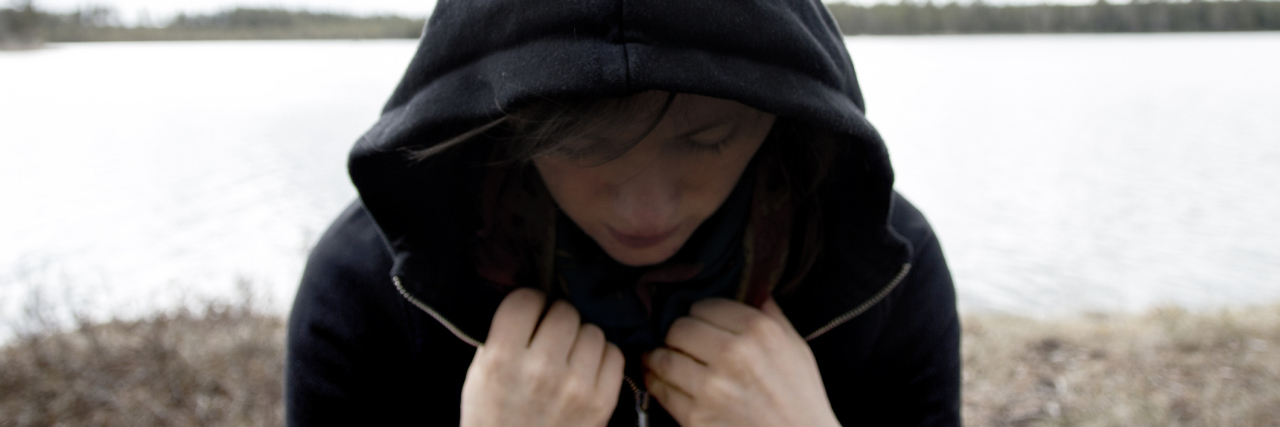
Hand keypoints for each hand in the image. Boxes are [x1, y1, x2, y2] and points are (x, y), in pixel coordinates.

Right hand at [461, 288, 625, 426]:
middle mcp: (541, 370)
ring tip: (568, 356)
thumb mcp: (479, 374)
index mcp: (503, 359)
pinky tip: (586, 370)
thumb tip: (533, 300)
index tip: (529, 314)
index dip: (529, 303)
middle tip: (550, 336)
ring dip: (581, 339)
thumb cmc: (494, 416)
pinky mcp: (603, 402)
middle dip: (557, 320)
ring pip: (593, 331)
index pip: (526, 300)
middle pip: (565, 312)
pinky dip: (601, 358)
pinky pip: (614, 354)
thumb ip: (502, 336)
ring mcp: (576, 387)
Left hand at [642, 297, 840, 426]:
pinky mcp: (695, 416)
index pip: (704, 305)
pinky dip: (656, 381)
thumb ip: (771, 315)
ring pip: (663, 357)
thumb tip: (752, 288)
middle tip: (679, 339)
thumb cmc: (801, 398)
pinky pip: (661, 390)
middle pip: (679, 328)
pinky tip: (659, 378)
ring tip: (659, 354)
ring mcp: (711, 387)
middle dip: (677, 333)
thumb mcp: (796, 348)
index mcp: (758, 331)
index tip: (699, 320)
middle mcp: (732, 354)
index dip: (699, 312)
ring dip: (658, 355)